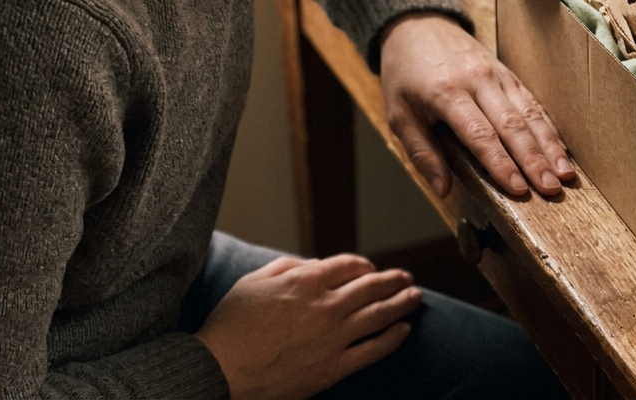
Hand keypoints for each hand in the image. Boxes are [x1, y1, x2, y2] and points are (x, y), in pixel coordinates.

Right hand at [195, 254, 420, 399]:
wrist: (219, 370)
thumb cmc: (231, 324)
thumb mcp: (255, 281)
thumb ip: (288, 267)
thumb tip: (314, 266)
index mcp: (305, 281)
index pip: (349, 266)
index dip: (364, 266)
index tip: (371, 269)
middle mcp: (325, 306)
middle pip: (371, 287)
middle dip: (393, 279)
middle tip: (407, 277)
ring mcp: (332, 338)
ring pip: (379, 315)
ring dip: (401, 303)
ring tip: (416, 296)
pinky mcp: (332, 368)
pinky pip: (373, 350)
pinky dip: (393, 338)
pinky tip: (404, 330)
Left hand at [379, 13, 573, 197]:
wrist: (417, 24)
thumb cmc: (405, 73)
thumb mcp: (397, 113)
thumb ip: (421, 152)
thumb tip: (443, 189)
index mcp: (446, 92)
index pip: (479, 134)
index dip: (501, 163)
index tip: (517, 189)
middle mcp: (477, 80)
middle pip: (512, 124)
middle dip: (534, 159)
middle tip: (551, 189)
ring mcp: (496, 74)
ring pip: (529, 112)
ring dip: (549, 145)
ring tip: (565, 174)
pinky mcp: (507, 72)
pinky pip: (532, 101)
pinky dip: (548, 127)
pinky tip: (561, 149)